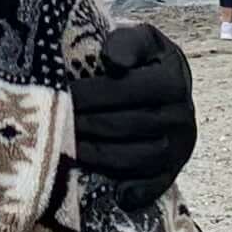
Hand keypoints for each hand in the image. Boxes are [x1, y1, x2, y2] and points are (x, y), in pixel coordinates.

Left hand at [74, 20, 195, 195]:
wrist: (170, 84)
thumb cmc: (146, 60)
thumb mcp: (142, 39)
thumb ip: (128, 42)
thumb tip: (113, 60)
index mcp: (172, 80)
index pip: (123, 91)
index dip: (88, 94)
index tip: (59, 93)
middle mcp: (181, 117)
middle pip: (123, 126)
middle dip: (84, 124)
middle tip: (51, 123)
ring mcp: (179, 148)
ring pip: (133, 158)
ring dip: (96, 156)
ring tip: (65, 148)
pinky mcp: (173, 171)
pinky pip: (153, 186)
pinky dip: (134, 192)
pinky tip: (112, 193)